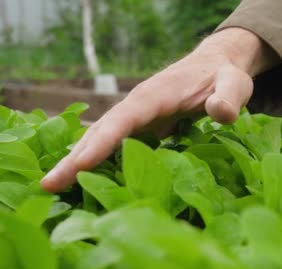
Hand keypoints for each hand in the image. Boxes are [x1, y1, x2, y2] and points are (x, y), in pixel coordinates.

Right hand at [41, 28, 278, 192]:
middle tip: (47, 186)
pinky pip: (113, 146)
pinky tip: (82, 184)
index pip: (123, 120)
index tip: (78, 165)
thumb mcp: (234, 84)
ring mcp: (136, 117)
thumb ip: (229, 97)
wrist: (216, 67)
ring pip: (101, 140)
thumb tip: (220, 113)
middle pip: (100, 132)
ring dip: (77, 162)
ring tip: (51, 189)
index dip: (102, 143)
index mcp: (155, 96)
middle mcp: (137, 106)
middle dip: (74, 158)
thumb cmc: (225, 77)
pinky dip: (95, 162)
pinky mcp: (141, 128)